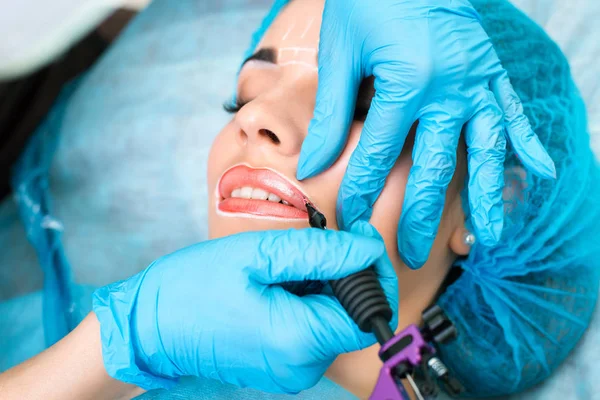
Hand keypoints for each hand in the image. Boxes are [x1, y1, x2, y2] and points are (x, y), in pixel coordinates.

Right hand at [93, 225, 396, 392]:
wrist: (149, 327)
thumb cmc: (192, 288)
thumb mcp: (258, 255)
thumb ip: (321, 253)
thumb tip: (368, 247)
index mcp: (297, 340)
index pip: (368, 313)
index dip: (374, 274)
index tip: (360, 238)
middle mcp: (300, 367)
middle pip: (352, 317)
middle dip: (345, 275)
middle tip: (316, 243)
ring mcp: (290, 371)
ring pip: (332, 321)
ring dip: (323, 287)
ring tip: (286, 264)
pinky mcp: (281, 366)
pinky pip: (311, 331)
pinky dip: (307, 301)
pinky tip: (280, 283)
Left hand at [297, 0, 555, 268]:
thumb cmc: (370, 0)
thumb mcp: (342, 50)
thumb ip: (333, 111)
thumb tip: (313, 163)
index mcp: (407, 82)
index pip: (378, 155)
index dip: (360, 192)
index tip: (350, 223)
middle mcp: (450, 89)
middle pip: (432, 167)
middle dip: (418, 215)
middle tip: (408, 254)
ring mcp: (478, 82)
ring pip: (483, 152)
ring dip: (484, 198)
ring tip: (486, 237)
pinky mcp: (494, 73)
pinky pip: (516, 114)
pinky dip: (528, 144)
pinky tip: (539, 175)